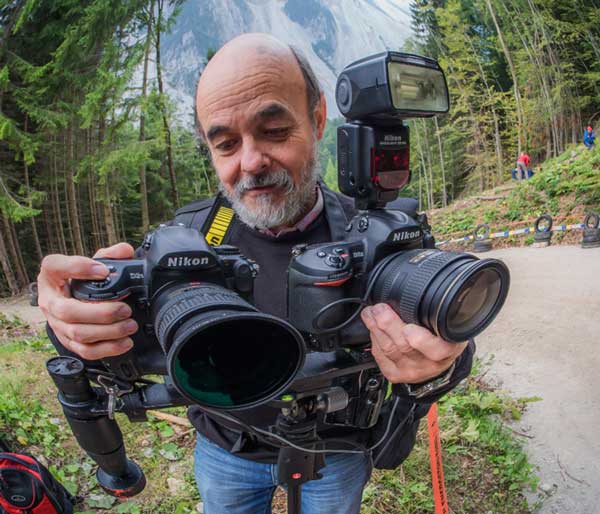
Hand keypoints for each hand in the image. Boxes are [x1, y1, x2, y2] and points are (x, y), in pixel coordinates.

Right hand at [37, 243, 137, 359]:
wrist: (71, 298)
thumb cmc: (80, 280)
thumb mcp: (92, 263)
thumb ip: (109, 255)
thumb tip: (125, 251)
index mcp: (52, 275)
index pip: (55, 266)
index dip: (78, 268)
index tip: (103, 270)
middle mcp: (50, 300)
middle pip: (68, 311)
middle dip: (101, 313)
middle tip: (125, 309)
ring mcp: (57, 324)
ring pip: (78, 334)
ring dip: (108, 332)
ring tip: (130, 325)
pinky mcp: (69, 341)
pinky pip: (85, 350)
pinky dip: (107, 348)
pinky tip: (125, 342)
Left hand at [360, 303, 467, 383]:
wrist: (435, 360)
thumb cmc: (441, 336)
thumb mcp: (447, 323)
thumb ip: (438, 309)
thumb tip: (420, 283)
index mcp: (447, 349)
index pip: (436, 349)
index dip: (421, 340)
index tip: (408, 329)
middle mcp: (429, 364)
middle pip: (404, 346)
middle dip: (388, 324)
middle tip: (379, 309)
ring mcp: (411, 371)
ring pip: (389, 350)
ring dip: (376, 328)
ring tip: (371, 313)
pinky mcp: (395, 374)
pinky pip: (380, 357)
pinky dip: (374, 339)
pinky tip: (373, 328)